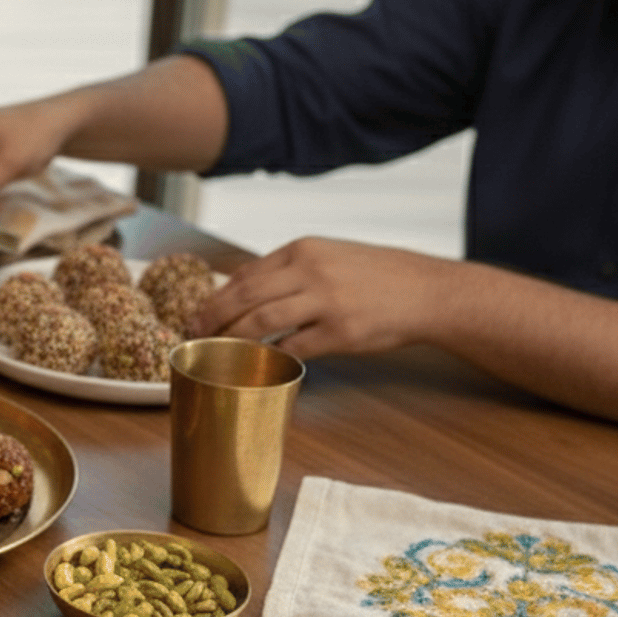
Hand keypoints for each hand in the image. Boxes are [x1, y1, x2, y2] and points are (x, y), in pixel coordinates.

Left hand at [197, 237, 450, 357]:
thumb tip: (243, 288)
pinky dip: (270, 358)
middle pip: (244, 297)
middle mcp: (310, 271)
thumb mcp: (329, 257)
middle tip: (192, 335)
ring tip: (215, 353)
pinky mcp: (340, 332)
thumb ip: (289, 270)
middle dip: (211, 318)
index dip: (216, 297)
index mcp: (302, 250)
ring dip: (232, 341)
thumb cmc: (374, 276)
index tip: (197, 314)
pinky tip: (256, 366)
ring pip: (261, 323)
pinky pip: (293, 348)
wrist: (425, 290)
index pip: (245, 274)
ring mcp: (325, 301)